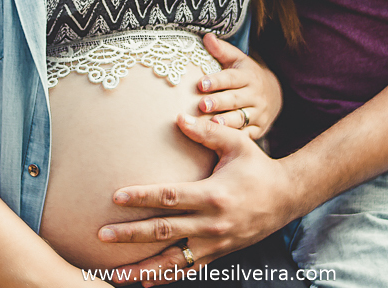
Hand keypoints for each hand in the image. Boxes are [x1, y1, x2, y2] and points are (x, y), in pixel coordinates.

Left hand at [98, 114, 294, 285]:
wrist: (286, 198)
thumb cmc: (258, 166)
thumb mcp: (237, 144)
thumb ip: (207, 132)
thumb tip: (177, 117)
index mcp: (213, 195)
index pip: (170, 197)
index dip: (142, 197)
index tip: (116, 197)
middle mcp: (211, 223)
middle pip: (164, 232)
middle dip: (130, 235)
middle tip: (101, 235)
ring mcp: (214, 243)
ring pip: (172, 260)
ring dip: (142, 269)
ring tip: (113, 273)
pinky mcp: (217, 254)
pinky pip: (187, 269)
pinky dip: (165, 278)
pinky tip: (143, 283)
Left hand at [196, 34, 281, 138]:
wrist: (272, 94)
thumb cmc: (246, 75)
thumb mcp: (238, 60)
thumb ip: (222, 51)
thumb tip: (207, 37)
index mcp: (249, 76)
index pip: (231, 78)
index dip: (216, 81)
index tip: (201, 84)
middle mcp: (256, 95)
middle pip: (236, 99)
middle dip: (219, 102)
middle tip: (202, 105)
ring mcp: (259, 113)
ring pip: (242, 118)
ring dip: (226, 122)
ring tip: (212, 124)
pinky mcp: (259, 129)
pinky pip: (248, 135)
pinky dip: (235, 138)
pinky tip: (222, 141)